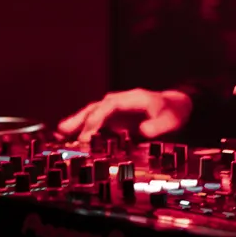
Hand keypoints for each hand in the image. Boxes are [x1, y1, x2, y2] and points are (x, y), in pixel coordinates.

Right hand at [57, 89, 192, 140]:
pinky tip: (69, 138)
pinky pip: (95, 121)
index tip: (86, 136)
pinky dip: (82, 128)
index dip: (96, 120)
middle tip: (63, 132)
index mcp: (133, 99)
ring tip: (59, 135)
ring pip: (92, 113)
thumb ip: (157, 126)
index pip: (109, 107)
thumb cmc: (172, 113)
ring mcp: (116, 109)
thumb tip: (142, 131)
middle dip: (79, 119)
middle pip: (96, 107)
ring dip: (76, 122)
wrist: (176, 107)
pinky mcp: (114, 118)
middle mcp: (120, 101)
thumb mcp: (170, 120)